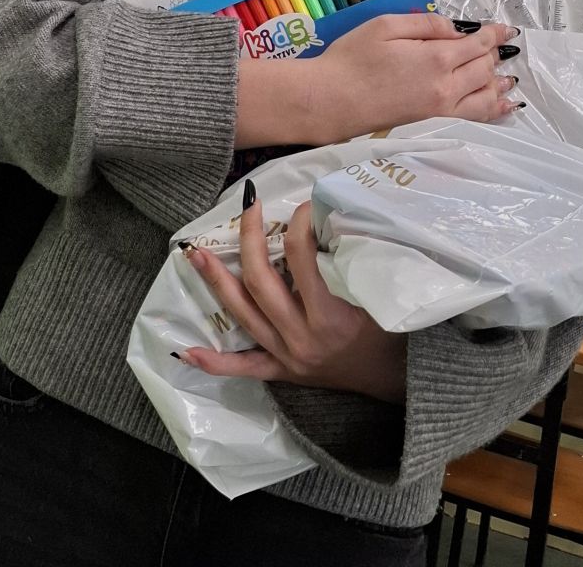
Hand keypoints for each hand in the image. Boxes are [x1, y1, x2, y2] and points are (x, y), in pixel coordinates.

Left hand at [177, 195, 406, 403]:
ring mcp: (287, 356)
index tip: (304, 203)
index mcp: (330, 316)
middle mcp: (302, 337)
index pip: (303, 258)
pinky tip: (186, 352)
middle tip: (247, 208)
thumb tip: (330, 215)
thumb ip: (354, 261)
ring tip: (195, 254)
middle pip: (261, 282)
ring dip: (216, 282)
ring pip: (242, 315)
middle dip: (248, 240)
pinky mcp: (282, 372)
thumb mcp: (381, 293)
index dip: (300, 224)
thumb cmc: (394, 332)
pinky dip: (214, 362)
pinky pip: (243, 368)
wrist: (397, 379)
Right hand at [308, 13, 520, 143]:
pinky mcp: (432, 122)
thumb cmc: (351, 60)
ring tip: (509, 79)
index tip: (507, 29)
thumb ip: (425, 24)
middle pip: (484, 68)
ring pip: (484, 95)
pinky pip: (473, 116)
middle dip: (493, 54)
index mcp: (436, 58)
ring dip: (498, 84)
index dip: (495, 34)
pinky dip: (492, 110)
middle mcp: (446, 85)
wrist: (331, 102)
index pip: (478, 44)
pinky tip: (502, 107)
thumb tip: (454, 28)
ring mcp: (441, 108)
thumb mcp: (384, 26)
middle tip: (498, 46)